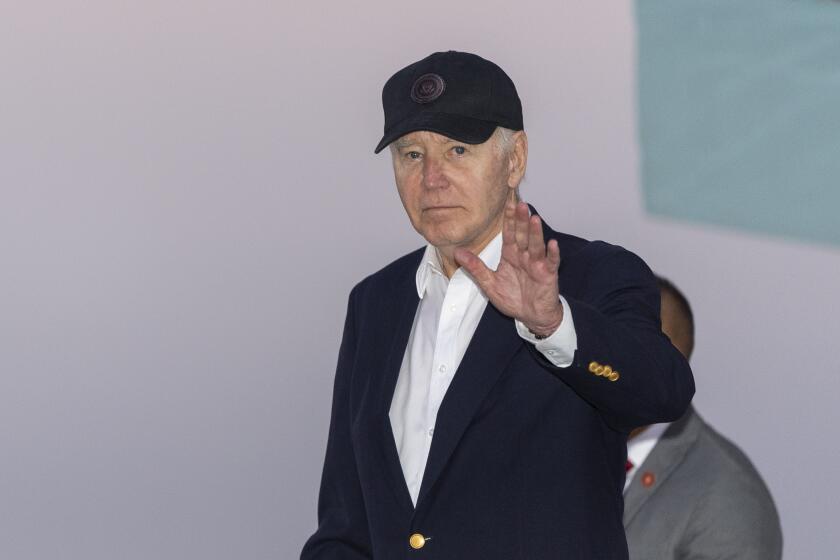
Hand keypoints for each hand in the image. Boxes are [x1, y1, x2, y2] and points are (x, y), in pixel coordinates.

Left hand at [454, 199, 562, 336]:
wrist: (531, 316)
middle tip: (520, 204)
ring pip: (536, 245)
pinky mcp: (548, 274)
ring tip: (534, 219)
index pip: (509, 234)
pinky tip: (552, 244)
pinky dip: (552, 253)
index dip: (508, 220)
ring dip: (536, 233)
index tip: (506, 205)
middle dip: (521, 221)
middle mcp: (524, 256)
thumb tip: (458, 253)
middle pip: (523, 235)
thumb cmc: (512, 299)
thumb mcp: (489, 284)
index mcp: (510, 255)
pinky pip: (551, 262)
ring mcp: (537, 264)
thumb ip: (475, 268)